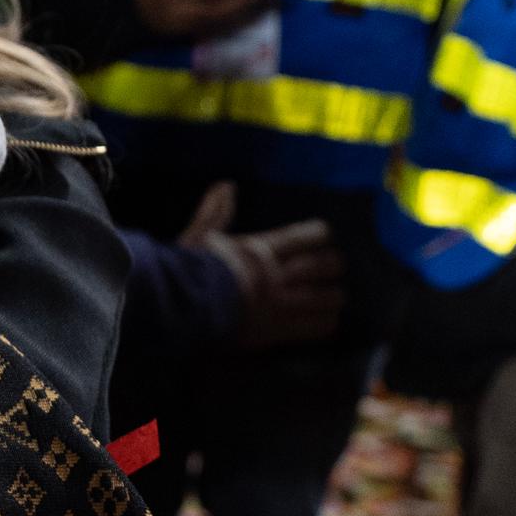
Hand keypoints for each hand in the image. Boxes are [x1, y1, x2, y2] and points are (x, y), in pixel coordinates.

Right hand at [185, 184, 347, 347]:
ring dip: (333, 295)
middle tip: (334, 266)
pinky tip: (326, 319)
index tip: (324, 235)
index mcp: (259, 251)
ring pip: (328, 297)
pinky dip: (326, 321)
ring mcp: (280, 305)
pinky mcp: (279, 330)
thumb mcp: (197, 239)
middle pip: (323, 266)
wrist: (180, 310)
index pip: (304, 237)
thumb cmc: (185, 273)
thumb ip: (214, 214)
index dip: (319, 234)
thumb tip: (225, 185)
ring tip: (333, 296)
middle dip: (332, 265)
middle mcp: (275, 276)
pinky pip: (318, 326)